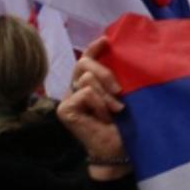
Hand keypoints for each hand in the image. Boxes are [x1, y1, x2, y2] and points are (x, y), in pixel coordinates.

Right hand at [58, 37, 128, 178]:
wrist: (118, 149)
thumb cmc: (124, 124)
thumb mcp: (124, 95)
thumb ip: (116, 78)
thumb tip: (119, 54)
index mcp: (88, 84)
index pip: (86, 59)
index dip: (94, 48)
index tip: (106, 40)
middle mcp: (75, 89)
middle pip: (84, 63)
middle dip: (105, 72)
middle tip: (119, 90)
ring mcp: (68, 99)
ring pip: (87, 79)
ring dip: (106, 96)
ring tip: (115, 110)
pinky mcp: (64, 109)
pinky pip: (85, 93)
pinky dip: (99, 104)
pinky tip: (103, 118)